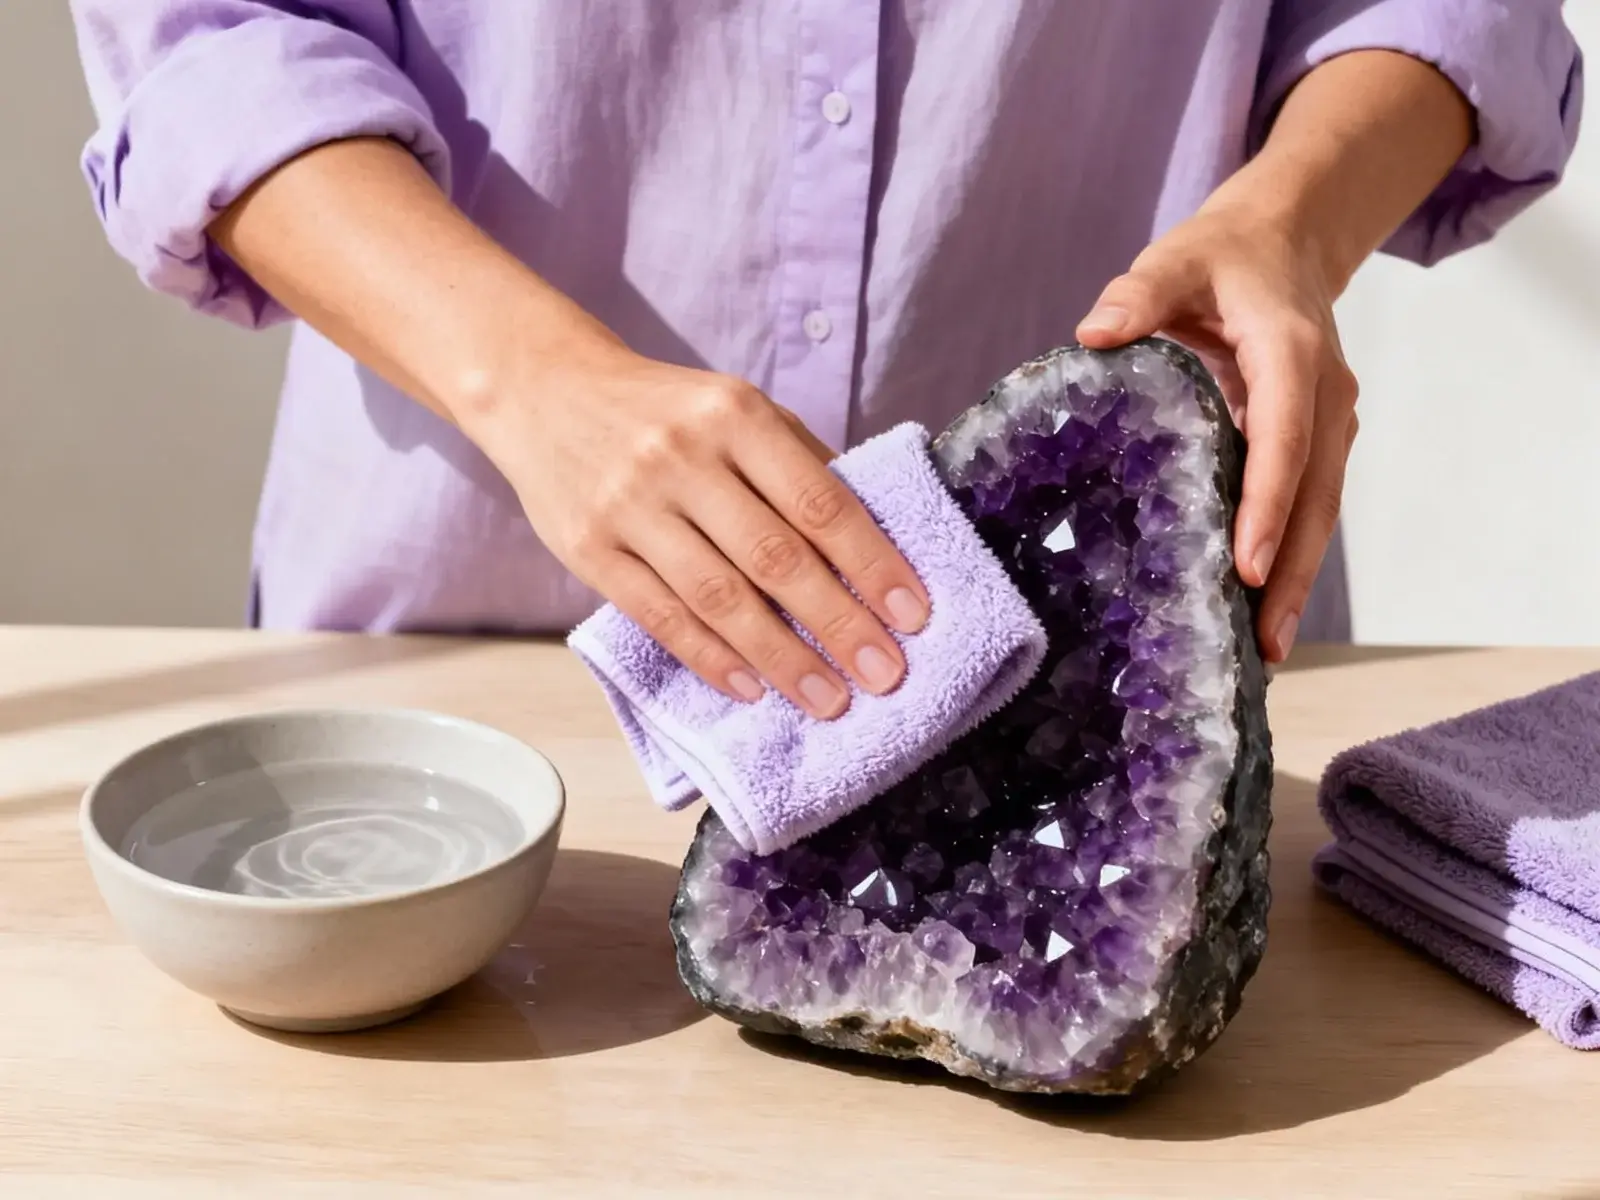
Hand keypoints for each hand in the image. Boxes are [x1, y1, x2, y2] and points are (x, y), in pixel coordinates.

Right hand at [468, 344, 929, 717]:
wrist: (545, 388)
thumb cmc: (665, 409)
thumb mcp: (736, 408)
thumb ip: (798, 463)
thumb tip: (873, 541)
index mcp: (734, 414)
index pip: (819, 501)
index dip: (871, 563)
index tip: (913, 615)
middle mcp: (681, 458)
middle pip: (775, 558)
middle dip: (839, 624)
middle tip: (885, 675)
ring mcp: (629, 506)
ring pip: (718, 598)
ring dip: (781, 658)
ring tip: (829, 699)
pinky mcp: (588, 549)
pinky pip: (659, 616)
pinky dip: (710, 658)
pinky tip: (753, 688)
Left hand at [1076, 200, 1358, 662]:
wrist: (1286, 239)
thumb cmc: (1222, 256)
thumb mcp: (1173, 259)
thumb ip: (1136, 295)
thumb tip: (1096, 334)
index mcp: (1289, 355)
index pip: (1284, 440)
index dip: (1269, 505)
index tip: (1250, 566)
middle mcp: (1324, 395)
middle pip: (1317, 496)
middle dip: (1294, 572)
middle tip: (1266, 643)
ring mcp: (1328, 421)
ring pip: (1322, 510)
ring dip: (1300, 580)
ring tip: (1269, 649)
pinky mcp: (1318, 439)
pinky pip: (1310, 503)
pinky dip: (1293, 555)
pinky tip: (1265, 608)